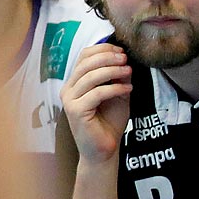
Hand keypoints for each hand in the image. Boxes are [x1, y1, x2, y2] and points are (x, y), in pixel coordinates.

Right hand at [60, 42, 131, 165]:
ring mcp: (70, 100)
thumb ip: (119, 80)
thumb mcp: (118, 96)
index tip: (121, 50)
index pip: (83, 57)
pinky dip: (114, 89)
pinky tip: (128, 89)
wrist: (104, 149)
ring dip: (112, 71)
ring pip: (90, 77)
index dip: (101, 49)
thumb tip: (125, 62)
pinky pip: (96, 94)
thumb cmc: (109, 123)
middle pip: (85, 63)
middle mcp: (69, 89)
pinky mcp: (76, 111)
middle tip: (125, 58)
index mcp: (76, 82)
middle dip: (107, 57)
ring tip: (129, 71)